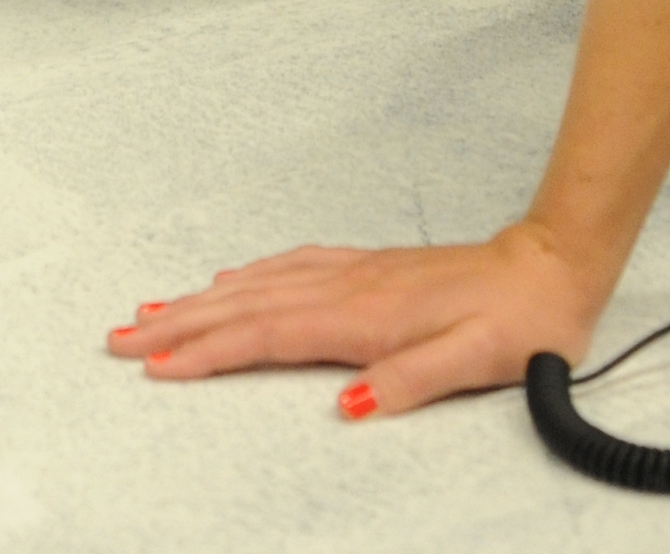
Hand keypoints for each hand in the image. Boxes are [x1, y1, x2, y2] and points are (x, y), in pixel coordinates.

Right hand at [106, 220, 605, 416]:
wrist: (550, 264)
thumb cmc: (519, 323)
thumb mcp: (478, 362)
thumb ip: (410, 381)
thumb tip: (347, 406)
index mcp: (365, 317)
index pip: (267, 337)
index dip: (207, 351)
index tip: (155, 364)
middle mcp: (347, 287)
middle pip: (244, 305)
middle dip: (178, 322)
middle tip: (119, 335)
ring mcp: (353, 271)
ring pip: (257, 283)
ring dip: (200, 298)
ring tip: (151, 308)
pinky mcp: (366, 265)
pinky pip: (287, 267)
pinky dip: (246, 277)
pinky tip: (229, 280)